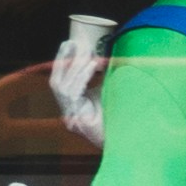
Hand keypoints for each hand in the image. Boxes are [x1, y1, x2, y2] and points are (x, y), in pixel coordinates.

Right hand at [48, 18, 110, 150]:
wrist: (128, 141)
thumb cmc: (119, 117)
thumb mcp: (107, 94)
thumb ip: (102, 79)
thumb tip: (107, 53)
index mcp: (72, 108)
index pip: (59, 82)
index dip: (61, 63)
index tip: (68, 43)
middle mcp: (68, 114)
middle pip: (56, 83)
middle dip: (63, 61)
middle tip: (73, 43)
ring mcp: (72, 119)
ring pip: (63, 88)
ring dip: (75, 68)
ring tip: (87, 54)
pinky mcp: (79, 122)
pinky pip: (74, 94)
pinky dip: (82, 77)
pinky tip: (92, 66)